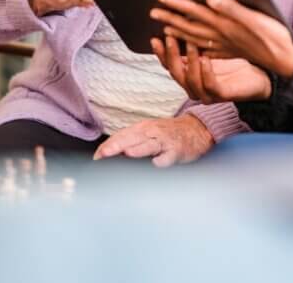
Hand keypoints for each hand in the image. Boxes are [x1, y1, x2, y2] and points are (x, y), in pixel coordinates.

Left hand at [93, 114, 213, 167]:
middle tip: (102, 156)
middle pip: (131, 138)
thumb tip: (107, 152)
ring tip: (127, 153)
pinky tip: (156, 163)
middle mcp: (152, 132)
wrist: (196, 129)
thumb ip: (130, 140)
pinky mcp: (176, 151)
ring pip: (149, 145)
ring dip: (138, 149)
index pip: (121, 136)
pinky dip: (161, 160)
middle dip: (116, 146)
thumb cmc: (167, 133)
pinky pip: (167, 157)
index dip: (107, 146)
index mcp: (142, 128)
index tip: (96, 157)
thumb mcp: (148, 132)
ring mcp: (164, 141)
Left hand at [150, 0, 292, 78]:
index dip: (178, 3)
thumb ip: (231, 7)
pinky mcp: (232, 51)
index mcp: (225, 25)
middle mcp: (221, 36)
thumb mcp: (256, 19)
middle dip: (171, 18)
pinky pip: (206, 49)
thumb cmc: (274, 38)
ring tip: (164, 28)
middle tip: (153, 11)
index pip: (196, 11)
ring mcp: (225, 46)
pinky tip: (190, 45)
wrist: (286, 62)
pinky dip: (194, 45)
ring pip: (196, 38)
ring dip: (179, 32)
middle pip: (191, 26)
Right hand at [153, 35, 271, 102]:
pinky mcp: (223, 95)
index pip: (169, 65)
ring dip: (189, 62)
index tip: (155, 39)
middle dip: (171, 55)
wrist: (259, 77)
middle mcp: (195, 87)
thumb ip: (195, 38)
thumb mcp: (211, 46)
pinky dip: (206, 72)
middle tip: (169, 38)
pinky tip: (206, 59)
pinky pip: (210, 86)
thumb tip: (179, 19)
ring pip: (191, 81)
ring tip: (191, 44)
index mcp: (190, 75)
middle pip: (176, 74)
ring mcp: (208, 93)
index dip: (161, 53)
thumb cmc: (234, 61)